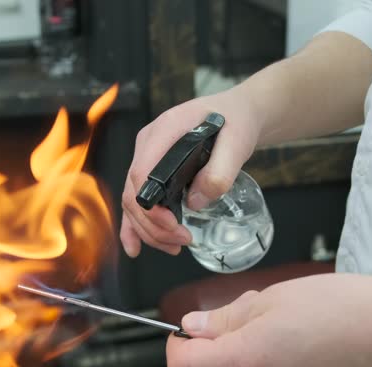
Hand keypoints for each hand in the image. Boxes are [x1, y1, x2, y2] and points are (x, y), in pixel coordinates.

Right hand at [120, 88, 261, 256]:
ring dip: (148, 230)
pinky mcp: (151, 168)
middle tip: (183, 242)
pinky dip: (134, 225)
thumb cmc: (236, 122)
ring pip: (133, 201)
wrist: (236, 113)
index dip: (151, 205)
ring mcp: (147, 155)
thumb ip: (220, 171)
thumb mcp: (238, 143)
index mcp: (166, 130)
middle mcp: (149, 142)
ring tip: (174, 247)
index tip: (175, 225)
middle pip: (134, 192)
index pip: (143, 172)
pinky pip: (136, 200)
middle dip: (153, 225)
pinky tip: (135, 247)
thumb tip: (195, 202)